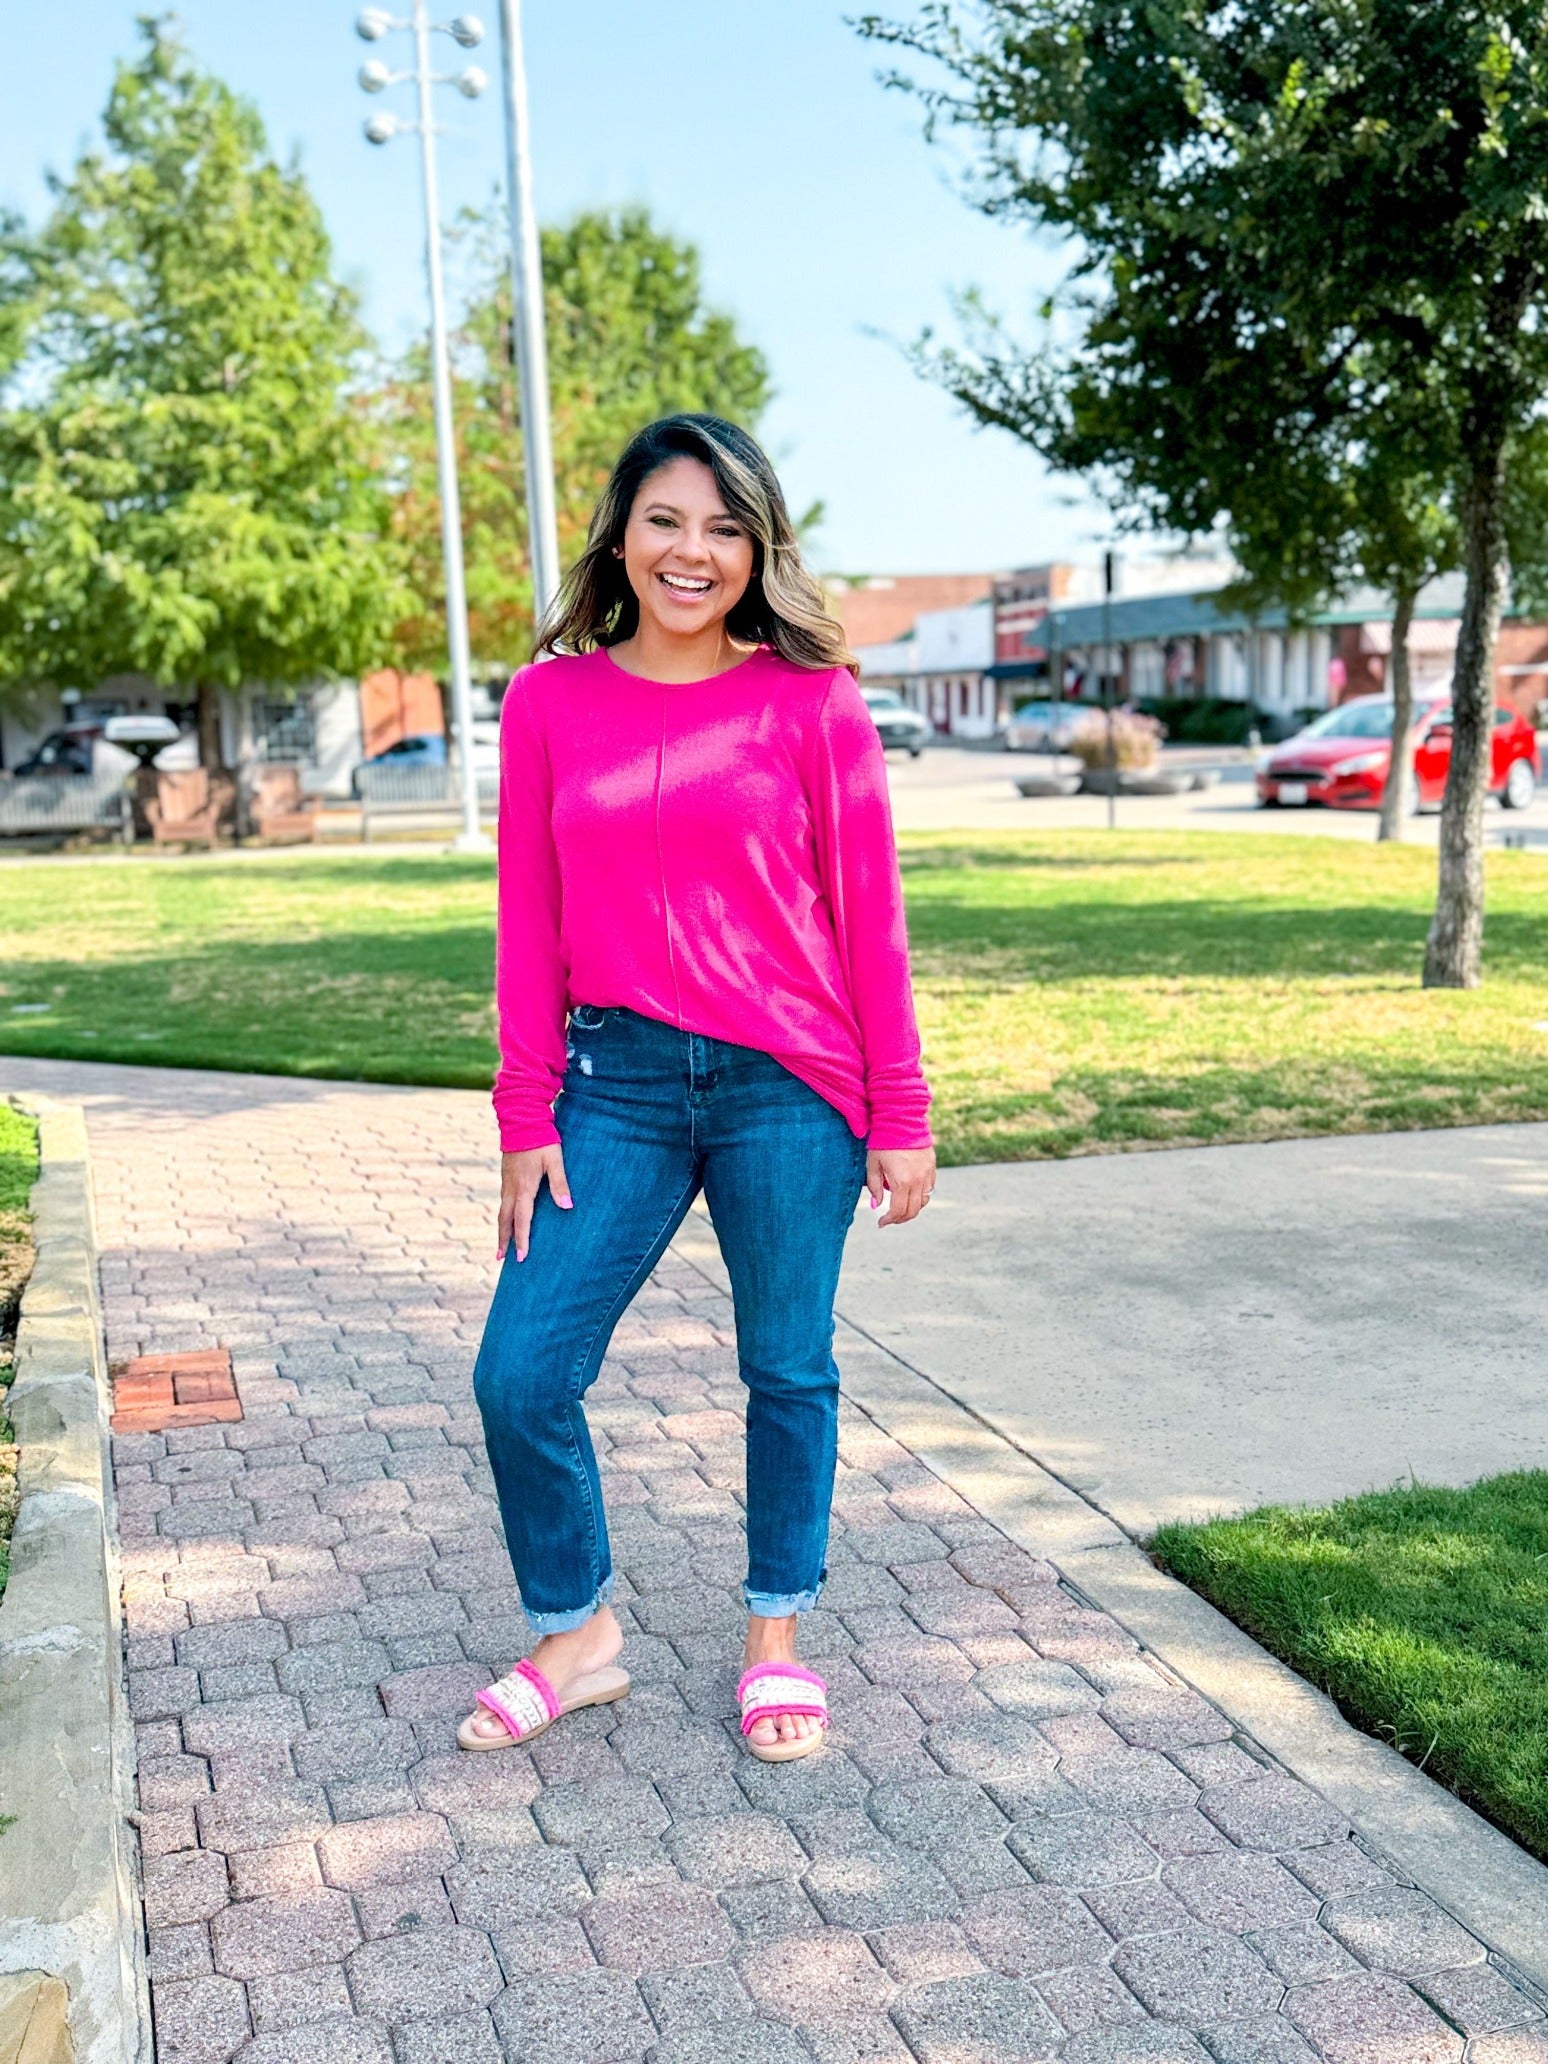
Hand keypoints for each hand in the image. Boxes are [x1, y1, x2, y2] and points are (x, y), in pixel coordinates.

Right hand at [497, 1145, 571, 1261]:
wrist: (521, 1120)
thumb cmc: (541, 1140)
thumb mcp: (554, 1161)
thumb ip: (560, 1184)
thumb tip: (567, 1207)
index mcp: (524, 1188)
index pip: (522, 1220)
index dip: (522, 1240)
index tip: (522, 1258)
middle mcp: (511, 1188)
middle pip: (505, 1220)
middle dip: (504, 1240)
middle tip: (501, 1259)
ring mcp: (506, 1181)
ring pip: (501, 1211)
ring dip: (502, 1229)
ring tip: (502, 1244)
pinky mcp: (506, 1175)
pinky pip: (503, 1201)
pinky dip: (503, 1215)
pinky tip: (507, 1217)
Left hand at [865, 1147, 935, 1227]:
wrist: (902, 1120)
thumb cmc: (883, 1142)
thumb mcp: (873, 1164)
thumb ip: (875, 1187)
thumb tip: (875, 1206)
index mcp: (901, 1182)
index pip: (898, 1211)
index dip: (889, 1220)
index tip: (880, 1223)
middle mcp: (917, 1181)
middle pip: (913, 1211)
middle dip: (900, 1219)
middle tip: (889, 1218)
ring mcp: (927, 1174)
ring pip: (923, 1202)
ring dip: (911, 1208)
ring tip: (899, 1207)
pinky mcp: (932, 1167)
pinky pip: (929, 1189)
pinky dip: (920, 1196)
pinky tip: (909, 1192)